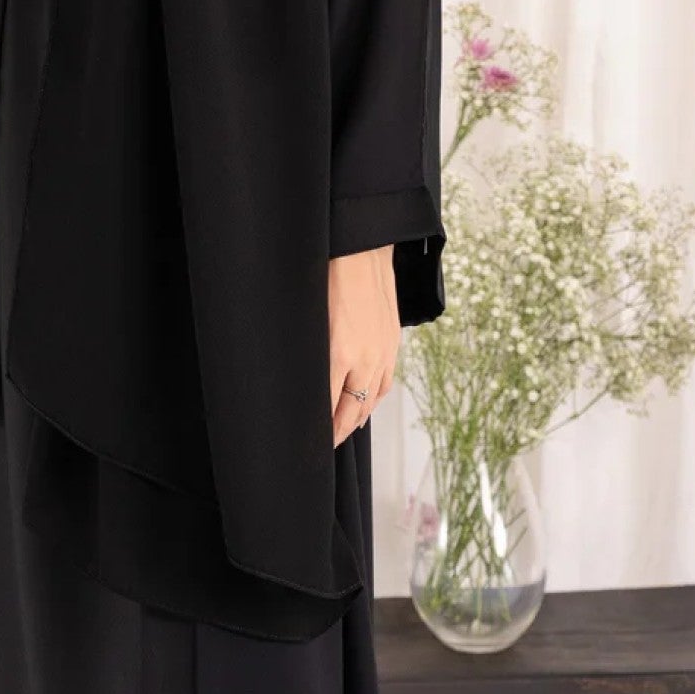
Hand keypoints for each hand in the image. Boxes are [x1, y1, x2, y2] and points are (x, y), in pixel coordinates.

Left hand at [328, 245, 398, 445]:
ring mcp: (383, 352)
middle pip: (351, 411)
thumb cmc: (328, 275)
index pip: (329, 407)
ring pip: (370, 400)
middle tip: (321, 444)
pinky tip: (364, 403)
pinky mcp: (392, 342)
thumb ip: (309, 353)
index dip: (320, 428)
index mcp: (340, 354)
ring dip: (355, 418)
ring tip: (340, 430)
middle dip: (336, 431)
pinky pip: (385, 382)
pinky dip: (373, 398)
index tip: (308, 441)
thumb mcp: (310, 318)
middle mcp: (366, 360)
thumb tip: (301, 377)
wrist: (363, 249)